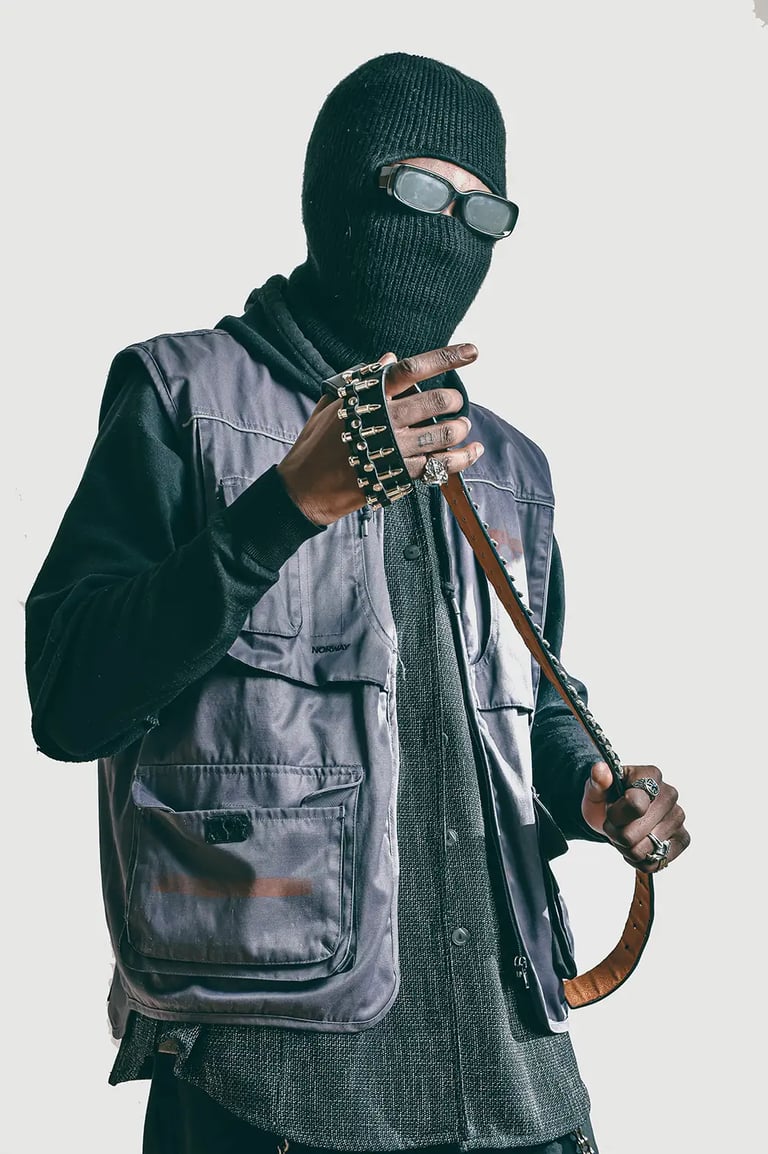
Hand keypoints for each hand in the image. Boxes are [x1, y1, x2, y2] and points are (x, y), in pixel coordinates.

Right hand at [276, 344, 484, 525]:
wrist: (305, 487)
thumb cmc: (317, 443)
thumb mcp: (333, 403)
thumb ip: (363, 379)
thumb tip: (390, 357)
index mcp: (368, 396)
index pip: (412, 368)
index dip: (446, 357)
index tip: (472, 351)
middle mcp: (385, 419)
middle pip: (436, 400)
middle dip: (454, 399)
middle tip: (455, 403)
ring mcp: (394, 449)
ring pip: (444, 433)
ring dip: (459, 428)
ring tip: (460, 427)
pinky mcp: (399, 475)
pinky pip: (441, 465)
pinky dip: (463, 457)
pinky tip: (473, 450)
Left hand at [581, 762, 690, 872]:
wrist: (617, 814)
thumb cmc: (608, 799)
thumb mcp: (595, 789)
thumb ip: (597, 780)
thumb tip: (600, 769)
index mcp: (650, 775)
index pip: (635, 804)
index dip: (615, 815)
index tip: (610, 811)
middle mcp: (669, 794)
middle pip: (634, 833)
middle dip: (616, 834)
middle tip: (614, 825)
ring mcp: (678, 817)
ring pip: (642, 850)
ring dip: (626, 848)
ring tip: (624, 835)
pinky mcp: (683, 838)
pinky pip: (655, 863)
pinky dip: (639, 860)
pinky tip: (636, 846)